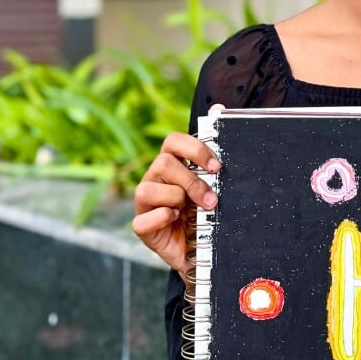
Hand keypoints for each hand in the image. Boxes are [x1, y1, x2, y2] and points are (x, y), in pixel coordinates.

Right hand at [131, 129, 222, 275]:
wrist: (201, 252)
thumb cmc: (205, 214)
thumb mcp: (215, 186)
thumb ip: (213, 155)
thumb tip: (219, 108)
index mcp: (172, 166)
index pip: (173, 141)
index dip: (194, 149)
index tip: (217, 167)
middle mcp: (155, 180)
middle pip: (163, 162)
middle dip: (191, 181)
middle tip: (211, 199)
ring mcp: (144, 203)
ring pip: (149, 188)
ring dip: (176, 199)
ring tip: (191, 212)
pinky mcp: (141, 227)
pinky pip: (143, 219)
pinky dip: (162, 218)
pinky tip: (175, 222)